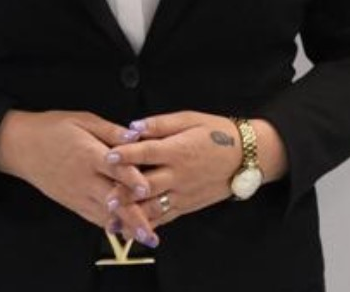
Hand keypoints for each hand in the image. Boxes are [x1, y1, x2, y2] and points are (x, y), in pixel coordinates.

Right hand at [0, 110, 148, 231]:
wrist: (21, 147)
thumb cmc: (52, 129)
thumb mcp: (82, 120)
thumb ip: (110, 130)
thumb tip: (135, 135)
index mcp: (87, 154)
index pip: (113, 169)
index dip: (131, 179)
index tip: (147, 190)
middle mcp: (83, 179)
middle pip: (112, 201)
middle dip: (133, 218)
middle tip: (151, 233)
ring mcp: (77, 194)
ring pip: (104, 214)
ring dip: (125, 227)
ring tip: (145, 236)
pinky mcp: (72, 203)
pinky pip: (94, 217)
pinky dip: (110, 224)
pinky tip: (124, 230)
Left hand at [102, 112, 287, 234]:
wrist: (246, 157)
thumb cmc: (216, 133)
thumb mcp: (190, 119)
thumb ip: (160, 124)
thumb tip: (134, 126)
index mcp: (178, 150)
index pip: (148, 153)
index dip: (127, 154)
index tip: (108, 156)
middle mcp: (179, 175)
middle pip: (147, 185)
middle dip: (124, 191)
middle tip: (103, 194)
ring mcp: (183, 193)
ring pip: (154, 207)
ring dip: (132, 213)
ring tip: (111, 217)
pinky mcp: (187, 206)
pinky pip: (165, 217)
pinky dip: (147, 224)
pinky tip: (130, 229)